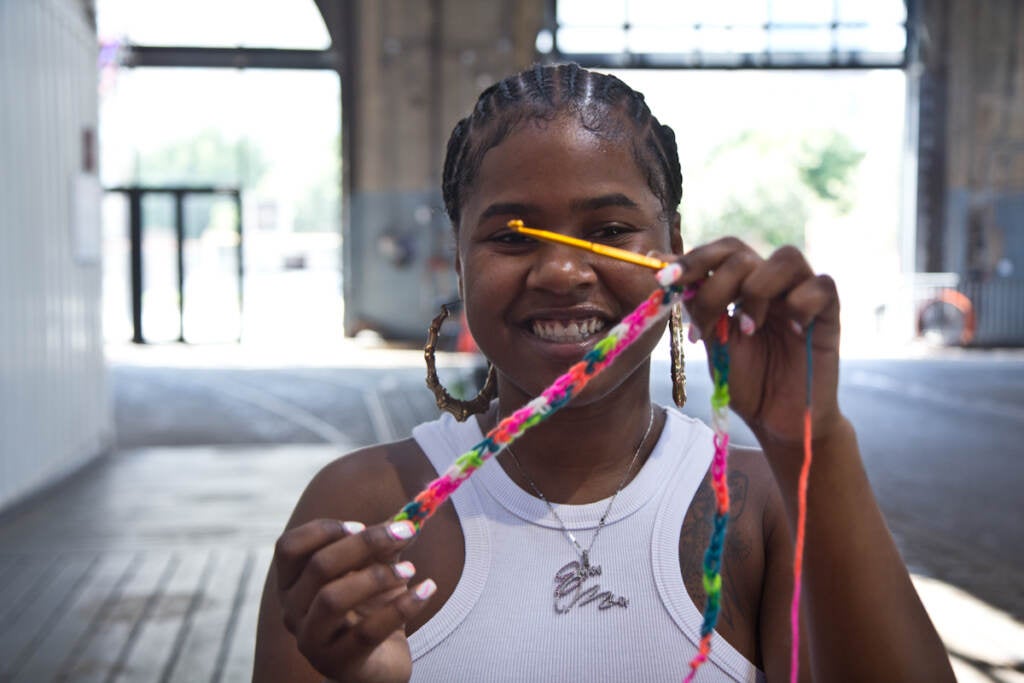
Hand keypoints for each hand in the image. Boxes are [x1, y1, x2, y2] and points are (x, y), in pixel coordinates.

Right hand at [274, 518, 434, 682]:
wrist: (377, 664)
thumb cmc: (369, 609)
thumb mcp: (372, 569)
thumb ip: (383, 543)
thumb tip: (410, 517)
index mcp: (292, 584)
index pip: (289, 548)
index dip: (323, 530)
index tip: (361, 524)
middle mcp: (293, 612)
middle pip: (319, 567)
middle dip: (365, 544)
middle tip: (405, 532)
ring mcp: (312, 641)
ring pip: (332, 599)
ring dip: (376, 576)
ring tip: (410, 569)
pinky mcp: (339, 663)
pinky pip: (368, 632)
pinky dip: (402, 606)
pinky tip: (427, 589)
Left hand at [657, 238, 842, 453]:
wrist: (776, 420)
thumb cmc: (746, 381)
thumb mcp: (712, 342)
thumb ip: (696, 305)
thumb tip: (660, 264)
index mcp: (742, 285)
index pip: (722, 251)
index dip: (693, 259)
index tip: (666, 280)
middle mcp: (771, 283)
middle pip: (743, 252)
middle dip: (714, 283)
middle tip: (705, 320)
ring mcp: (801, 295)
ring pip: (786, 258)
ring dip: (756, 291)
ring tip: (748, 329)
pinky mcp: (829, 315)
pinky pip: (822, 286)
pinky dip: (800, 304)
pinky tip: (789, 329)